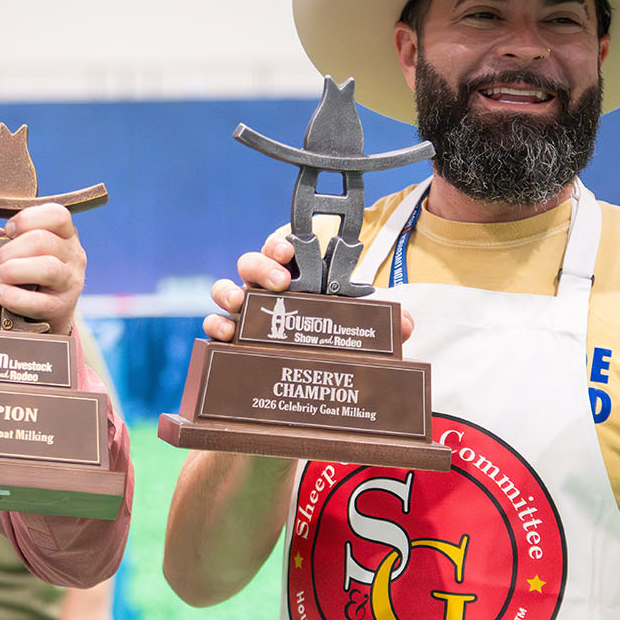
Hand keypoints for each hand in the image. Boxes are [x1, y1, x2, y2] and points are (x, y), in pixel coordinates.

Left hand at [0, 204, 86, 335]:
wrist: (43, 317)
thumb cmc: (25, 276)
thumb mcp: (8, 250)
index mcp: (62, 234)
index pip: (57, 214)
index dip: (28, 218)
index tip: (7, 230)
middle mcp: (73, 255)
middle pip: (44, 240)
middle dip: (12, 250)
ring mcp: (70, 282)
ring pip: (48, 268)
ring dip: (14, 271)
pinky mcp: (61, 308)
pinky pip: (40, 302)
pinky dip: (14, 297)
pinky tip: (0, 294)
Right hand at [203, 233, 412, 342]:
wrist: (312, 374)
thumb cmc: (329, 337)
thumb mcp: (358, 329)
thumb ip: (383, 324)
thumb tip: (405, 324)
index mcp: (293, 276)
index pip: (279, 249)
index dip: (279, 245)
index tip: (289, 251)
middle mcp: (263, 290)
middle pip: (249, 265)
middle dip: (260, 268)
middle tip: (280, 282)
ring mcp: (244, 312)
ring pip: (224, 290)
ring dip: (228, 293)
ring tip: (240, 304)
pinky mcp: (231, 337)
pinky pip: (213, 326)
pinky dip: (214, 327)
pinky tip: (224, 337)